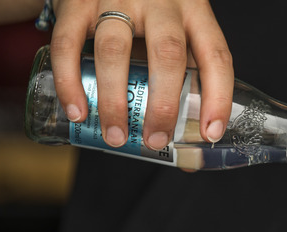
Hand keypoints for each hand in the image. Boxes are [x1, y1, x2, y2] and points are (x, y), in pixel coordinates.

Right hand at [49, 0, 232, 148]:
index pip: (216, 56)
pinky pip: (68, 43)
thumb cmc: (150, 17)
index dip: (218, 97)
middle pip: (167, 54)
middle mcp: (160, 3)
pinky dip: (70, 82)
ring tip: (116, 137)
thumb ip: (184, 88)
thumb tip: (188, 161)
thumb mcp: (177, 38)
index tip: (210, 134)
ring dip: (114, 100)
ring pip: (115, 51)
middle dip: (163, 104)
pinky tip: (77, 112)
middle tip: (155, 140)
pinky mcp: (77, 2)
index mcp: (194, 13)